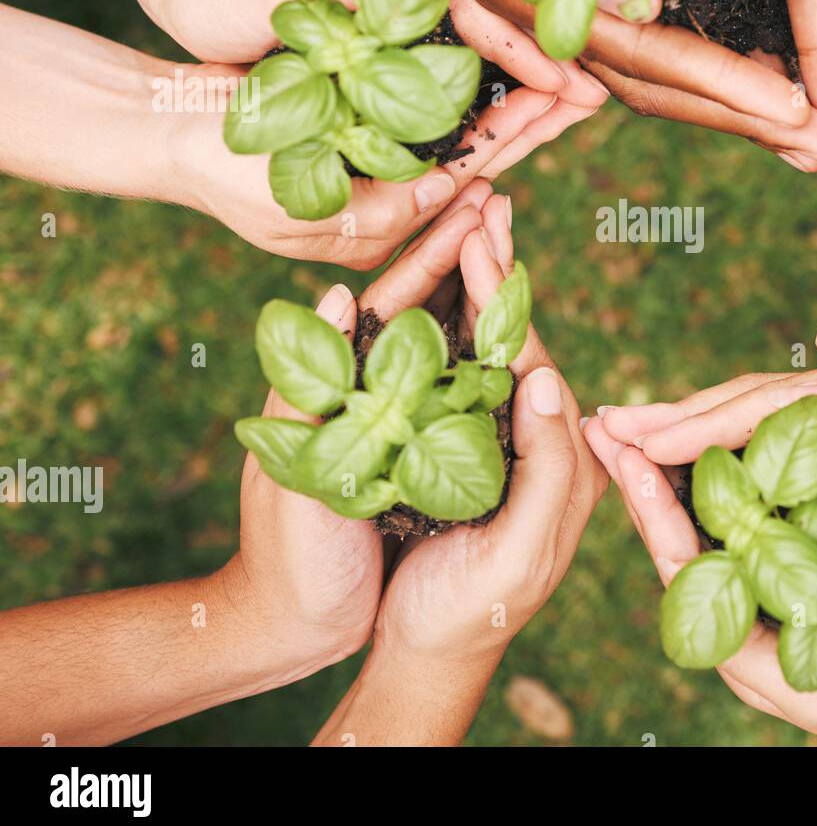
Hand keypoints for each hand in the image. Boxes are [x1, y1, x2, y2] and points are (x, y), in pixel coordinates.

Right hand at [171, 0, 603, 268]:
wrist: (170, 131)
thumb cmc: (221, 173)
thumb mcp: (297, 206)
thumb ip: (381, 212)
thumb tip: (456, 193)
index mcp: (388, 228)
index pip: (467, 191)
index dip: (516, 145)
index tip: (559, 107)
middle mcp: (398, 201)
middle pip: (483, 163)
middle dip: (535, 125)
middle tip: (590, 91)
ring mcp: (386, 167)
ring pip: (466, 135)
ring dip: (514, 105)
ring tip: (567, 78)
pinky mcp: (371, 128)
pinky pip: (434, 111)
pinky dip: (471, 88)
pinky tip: (506, 66)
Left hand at [224, 194, 488, 663]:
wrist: (295, 623)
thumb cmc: (286, 553)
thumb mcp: (286, 474)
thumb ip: (304, 388)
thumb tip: (337, 293)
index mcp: (343, 381)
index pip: (397, 300)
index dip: (436, 251)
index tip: (475, 205)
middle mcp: (377, 389)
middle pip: (431, 306)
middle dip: (466, 253)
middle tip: (503, 201)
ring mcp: (404, 419)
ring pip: (454, 340)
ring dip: (482, 291)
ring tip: (515, 245)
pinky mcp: (426, 454)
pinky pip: (467, 392)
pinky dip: (491, 355)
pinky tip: (521, 338)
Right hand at [314, 188, 607, 743]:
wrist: (428, 653)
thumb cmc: (475, 613)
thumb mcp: (522, 552)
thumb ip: (548, 467)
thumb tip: (551, 376)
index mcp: (569, 460)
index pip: (537, 360)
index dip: (507, 297)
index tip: (482, 235)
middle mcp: (545, 444)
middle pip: (521, 342)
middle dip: (498, 275)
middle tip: (482, 205)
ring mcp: (507, 446)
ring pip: (492, 353)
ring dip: (477, 291)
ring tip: (465, 229)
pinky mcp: (472, 454)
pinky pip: (464, 380)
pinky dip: (453, 331)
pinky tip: (435, 296)